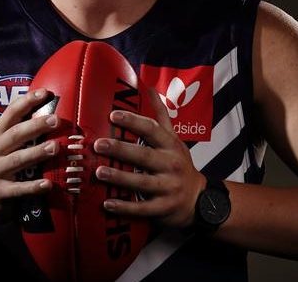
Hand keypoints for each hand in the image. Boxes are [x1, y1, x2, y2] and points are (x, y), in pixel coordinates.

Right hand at [0, 89, 58, 222]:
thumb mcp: (2, 144)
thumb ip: (19, 130)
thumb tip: (50, 112)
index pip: (11, 113)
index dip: (27, 101)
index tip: (45, 93)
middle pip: (15, 134)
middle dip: (36, 125)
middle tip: (56, 120)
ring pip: (17, 159)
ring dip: (36, 152)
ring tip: (56, 147)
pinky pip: (18, 189)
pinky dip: (33, 187)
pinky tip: (48, 184)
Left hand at [94, 87, 205, 228]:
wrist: (199, 200)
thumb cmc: (180, 165)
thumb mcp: (174, 140)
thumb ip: (161, 115)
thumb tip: (150, 88)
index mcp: (170, 146)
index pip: (152, 130)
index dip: (133, 122)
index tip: (113, 115)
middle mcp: (170, 165)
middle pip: (143, 156)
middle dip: (120, 149)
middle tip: (98, 144)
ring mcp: (168, 188)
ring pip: (141, 183)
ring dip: (119, 178)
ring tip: (99, 172)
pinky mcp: (163, 208)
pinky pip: (142, 209)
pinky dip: (125, 207)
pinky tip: (107, 203)